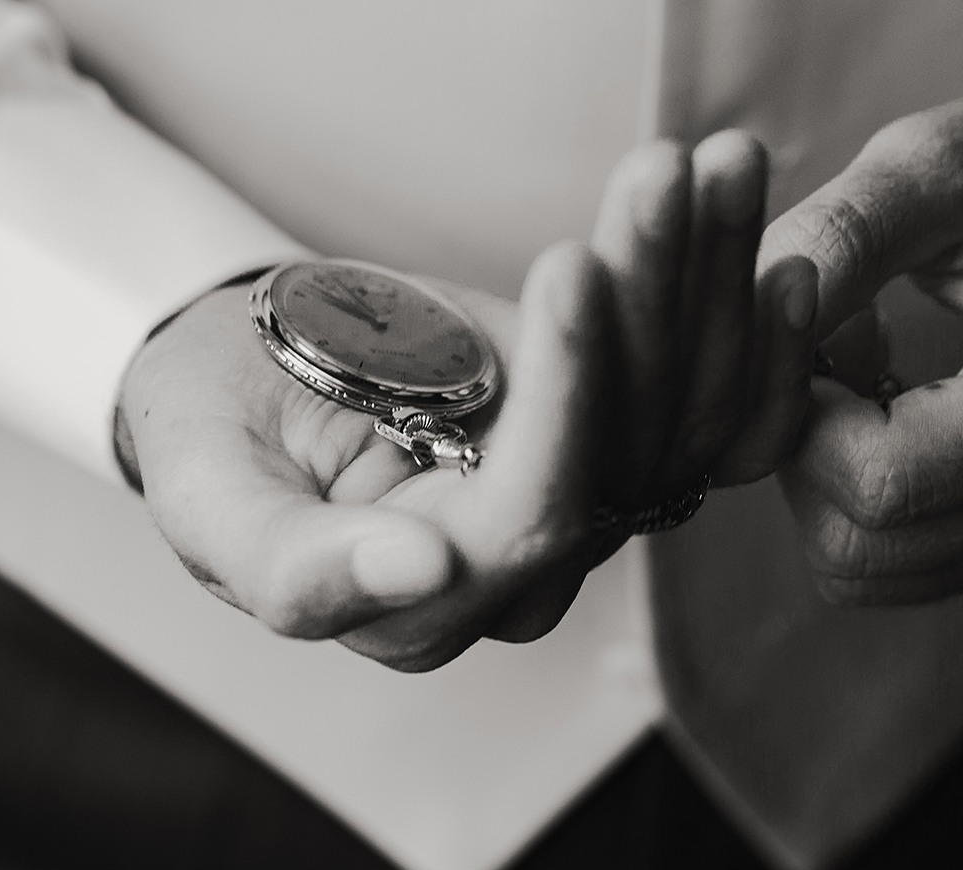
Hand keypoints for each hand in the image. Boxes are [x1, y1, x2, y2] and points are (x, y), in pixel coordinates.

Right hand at [115, 131, 775, 669]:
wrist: (255, 380)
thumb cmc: (217, 434)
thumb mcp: (210, 495)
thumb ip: (295, 563)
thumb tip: (419, 569)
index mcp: (425, 611)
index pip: (528, 515)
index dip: (561, 397)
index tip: (571, 268)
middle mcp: (527, 573)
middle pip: (629, 450)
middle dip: (653, 301)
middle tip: (661, 176)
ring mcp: (584, 504)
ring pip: (686, 408)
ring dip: (707, 277)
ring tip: (713, 165)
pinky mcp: (617, 443)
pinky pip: (709, 388)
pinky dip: (735, 301)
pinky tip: (752, 224)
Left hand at [760, 34, 962, 603]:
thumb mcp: (938, 161)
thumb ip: (836, 237)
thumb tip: (735, 318)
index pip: (879, 481)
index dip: (796, 415)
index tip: (794, 329)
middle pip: (860, 547)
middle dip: (801, 453)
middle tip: (818, 350)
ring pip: (868, 570)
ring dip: (824, 480)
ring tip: (857, 372)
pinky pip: (900, 563)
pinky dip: (860, 497)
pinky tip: (885, 407)